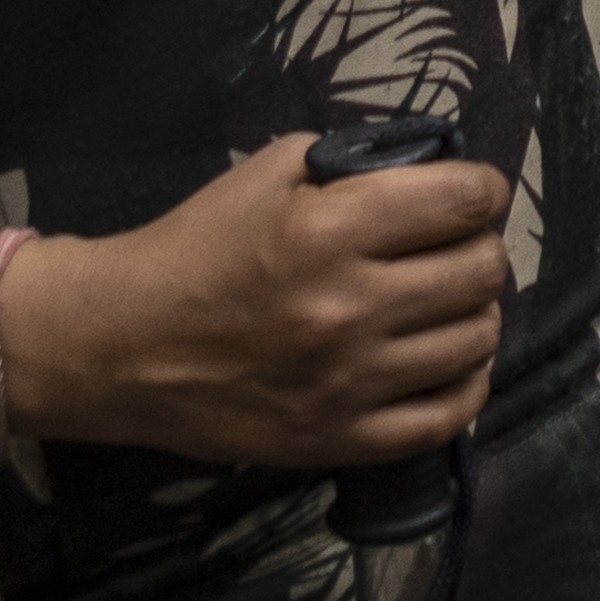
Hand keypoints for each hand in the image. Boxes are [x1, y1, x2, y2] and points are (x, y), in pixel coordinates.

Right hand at [24, 134, 507, 465]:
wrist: (117, 348)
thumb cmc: (194, 248)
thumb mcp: (268, 172)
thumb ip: (356, 162)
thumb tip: (435, 168)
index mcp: (327, 231)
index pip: (464, 201)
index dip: (481, 188)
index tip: (470, 192)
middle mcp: (347, 308)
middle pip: (482, 271)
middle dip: (477, 246)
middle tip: (450, 247)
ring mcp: (348, 383)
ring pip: (478, 340)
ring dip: (473, 312)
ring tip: (441, 302)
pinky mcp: (342, 439)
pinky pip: (449, 416)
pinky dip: (464, 381)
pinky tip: (445, 358)